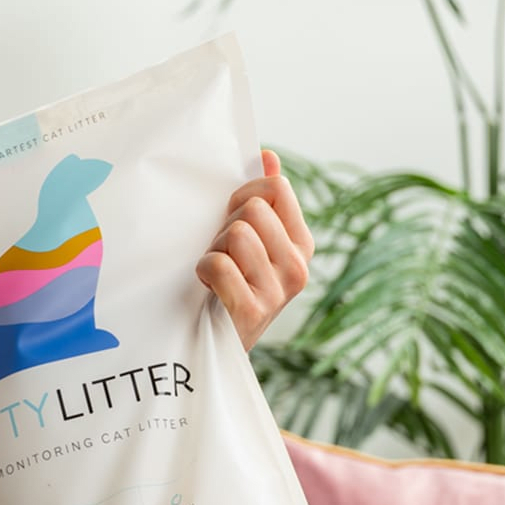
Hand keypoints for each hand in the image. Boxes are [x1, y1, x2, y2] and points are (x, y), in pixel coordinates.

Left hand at [197, 149, 314, 350]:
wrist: (212, 348)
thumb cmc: (227, 287)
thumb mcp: (252, 244)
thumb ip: (263, 201)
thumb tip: (265, 156)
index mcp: (301, 244)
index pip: (276, 188)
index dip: (242, 194)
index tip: (230, 215)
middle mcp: (298, 266)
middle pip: (252, 208)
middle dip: (224, 226)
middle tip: (220, 254)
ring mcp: (278, 290)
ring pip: (235, 233)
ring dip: (212, 250)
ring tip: (214, 273)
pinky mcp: (252, 310)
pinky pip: (219, 264)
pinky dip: (203, 272)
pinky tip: (207, 288)